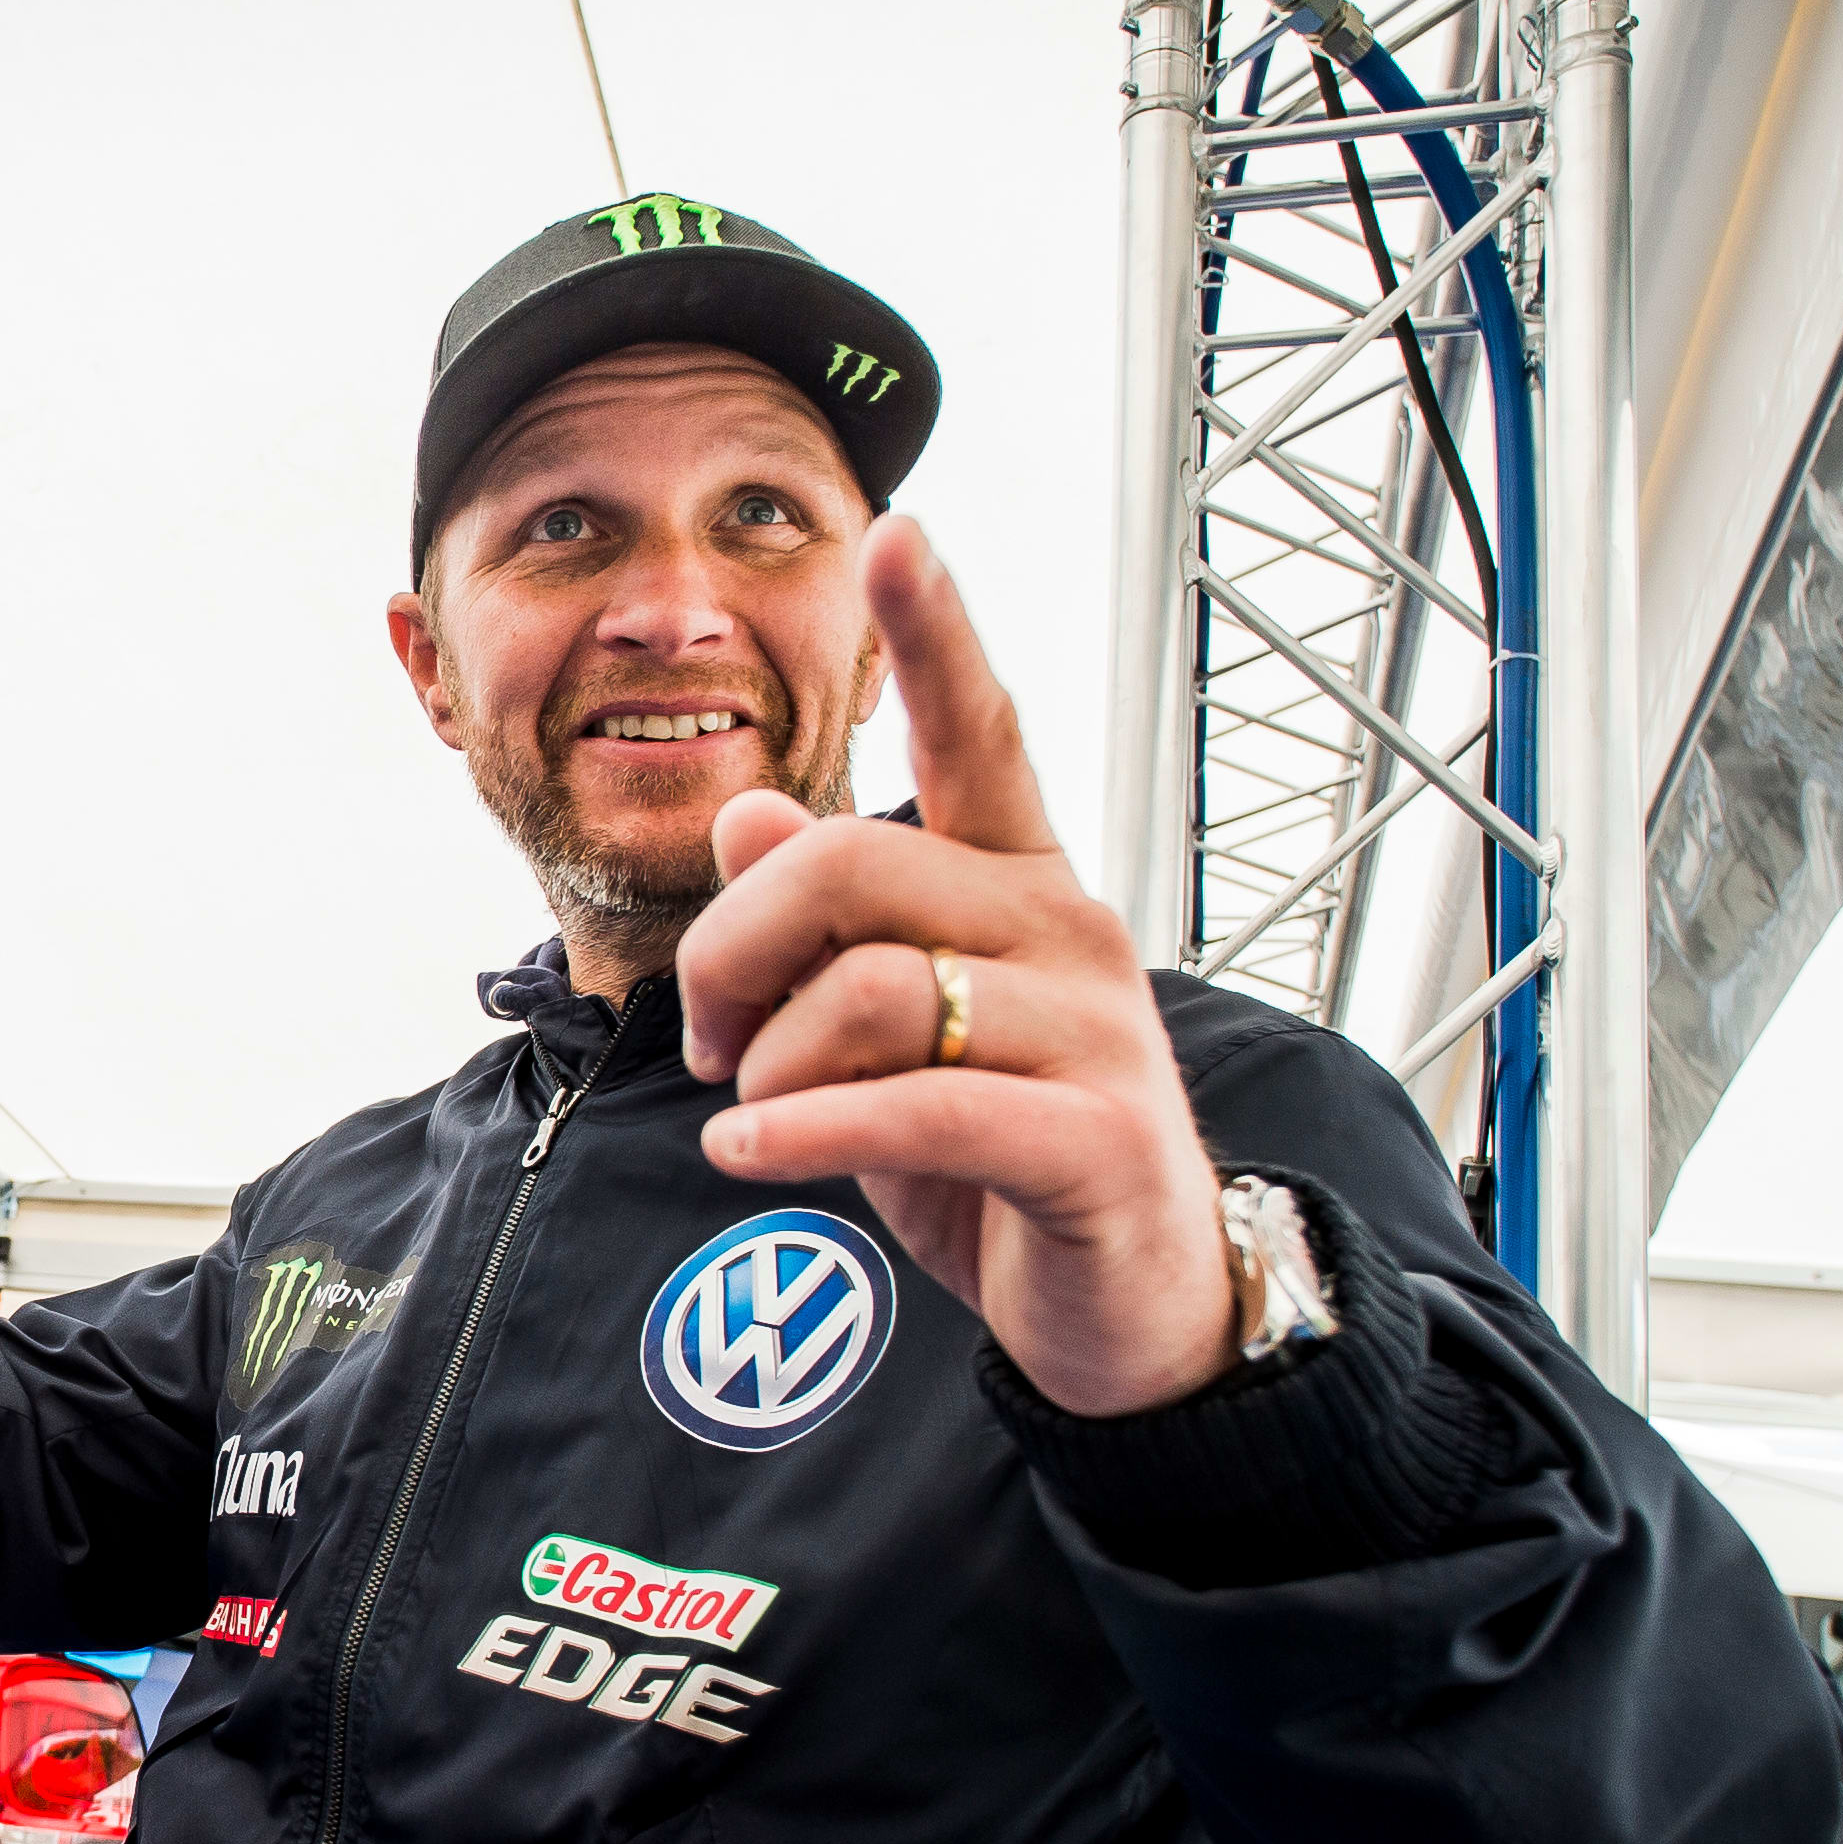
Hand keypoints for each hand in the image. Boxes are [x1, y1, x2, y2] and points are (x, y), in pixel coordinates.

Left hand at [672, 517, 1234, 1417]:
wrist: (1133, 1311)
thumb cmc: (1003, 1155)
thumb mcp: (894, 1031)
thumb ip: (833, 923)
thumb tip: (752, 805)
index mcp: (1024, 884)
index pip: (982, 733)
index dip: (936, 635)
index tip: (898, 532)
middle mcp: (1068, 933)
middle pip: (851, 868)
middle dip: (734, 948)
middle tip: (710, 1038)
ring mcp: (1094, 1033)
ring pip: (870, 991)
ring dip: (770, 1064)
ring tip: (757, 1115)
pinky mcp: (1092, 1138)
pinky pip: (914, 1106)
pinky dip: (804, 1133)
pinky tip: (748, 1155)